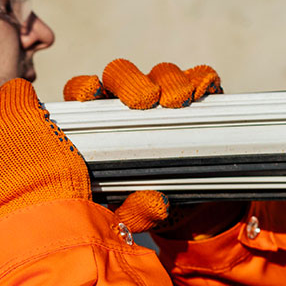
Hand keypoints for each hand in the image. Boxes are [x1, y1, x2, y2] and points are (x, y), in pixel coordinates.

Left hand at [64, 58, 231, 235]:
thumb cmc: (141, 201)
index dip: (83, 88)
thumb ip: (136, 210)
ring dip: (168, 81)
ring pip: (161, 72)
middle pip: (120, 74)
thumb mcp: (131, 212)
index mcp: (100, 122)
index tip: (88, 95)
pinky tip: (202, 92)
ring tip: (174, 102)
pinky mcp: (200, 97)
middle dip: (130, 82)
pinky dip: (202, 80)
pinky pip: (201, 77)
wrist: (186, 204)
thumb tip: (156, 204)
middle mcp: (130, 102)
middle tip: (141, 101)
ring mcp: (165, 95)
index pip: (84, 93)